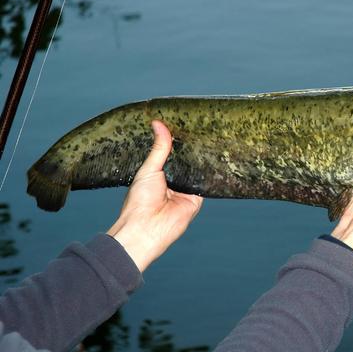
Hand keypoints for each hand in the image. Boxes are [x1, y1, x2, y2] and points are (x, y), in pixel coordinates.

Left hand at [107, 120, 202, 271]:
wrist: (147, 227)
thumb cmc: (139, 202)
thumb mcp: (149, 169)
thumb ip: (159, 148)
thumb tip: (158, 124)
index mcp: (159, 174)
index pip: (171, 154)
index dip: (175, 141)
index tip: (183, 124)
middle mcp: (174, 181)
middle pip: (186, 161)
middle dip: (190, 149)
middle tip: (199, 128)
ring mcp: (186, 190)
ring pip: (197, 170)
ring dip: (200, 160)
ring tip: (208, 138)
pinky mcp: (197, 198)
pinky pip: (205, 183)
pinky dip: (208, 173)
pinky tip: (213, 158)